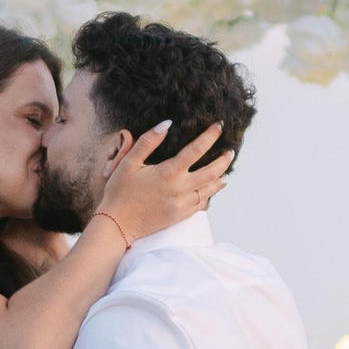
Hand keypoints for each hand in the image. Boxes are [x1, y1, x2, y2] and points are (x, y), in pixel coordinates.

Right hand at [96, 118, 232, 245]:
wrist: (117, 224)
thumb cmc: (120, 192)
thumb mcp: (129, 162)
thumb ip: (148, 142)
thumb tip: (166, 124)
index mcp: (168, 172)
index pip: (197, 150)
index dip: (210, 136)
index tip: (219, 127)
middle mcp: (180, 189)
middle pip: (211, 172)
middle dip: (224, 160)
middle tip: (230, 152)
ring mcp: (182, 204)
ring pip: (209, 190)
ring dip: (219, 178)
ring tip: (225, 170)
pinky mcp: (180, 216)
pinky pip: (202, 204)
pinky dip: (210, 194)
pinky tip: (211, 189)